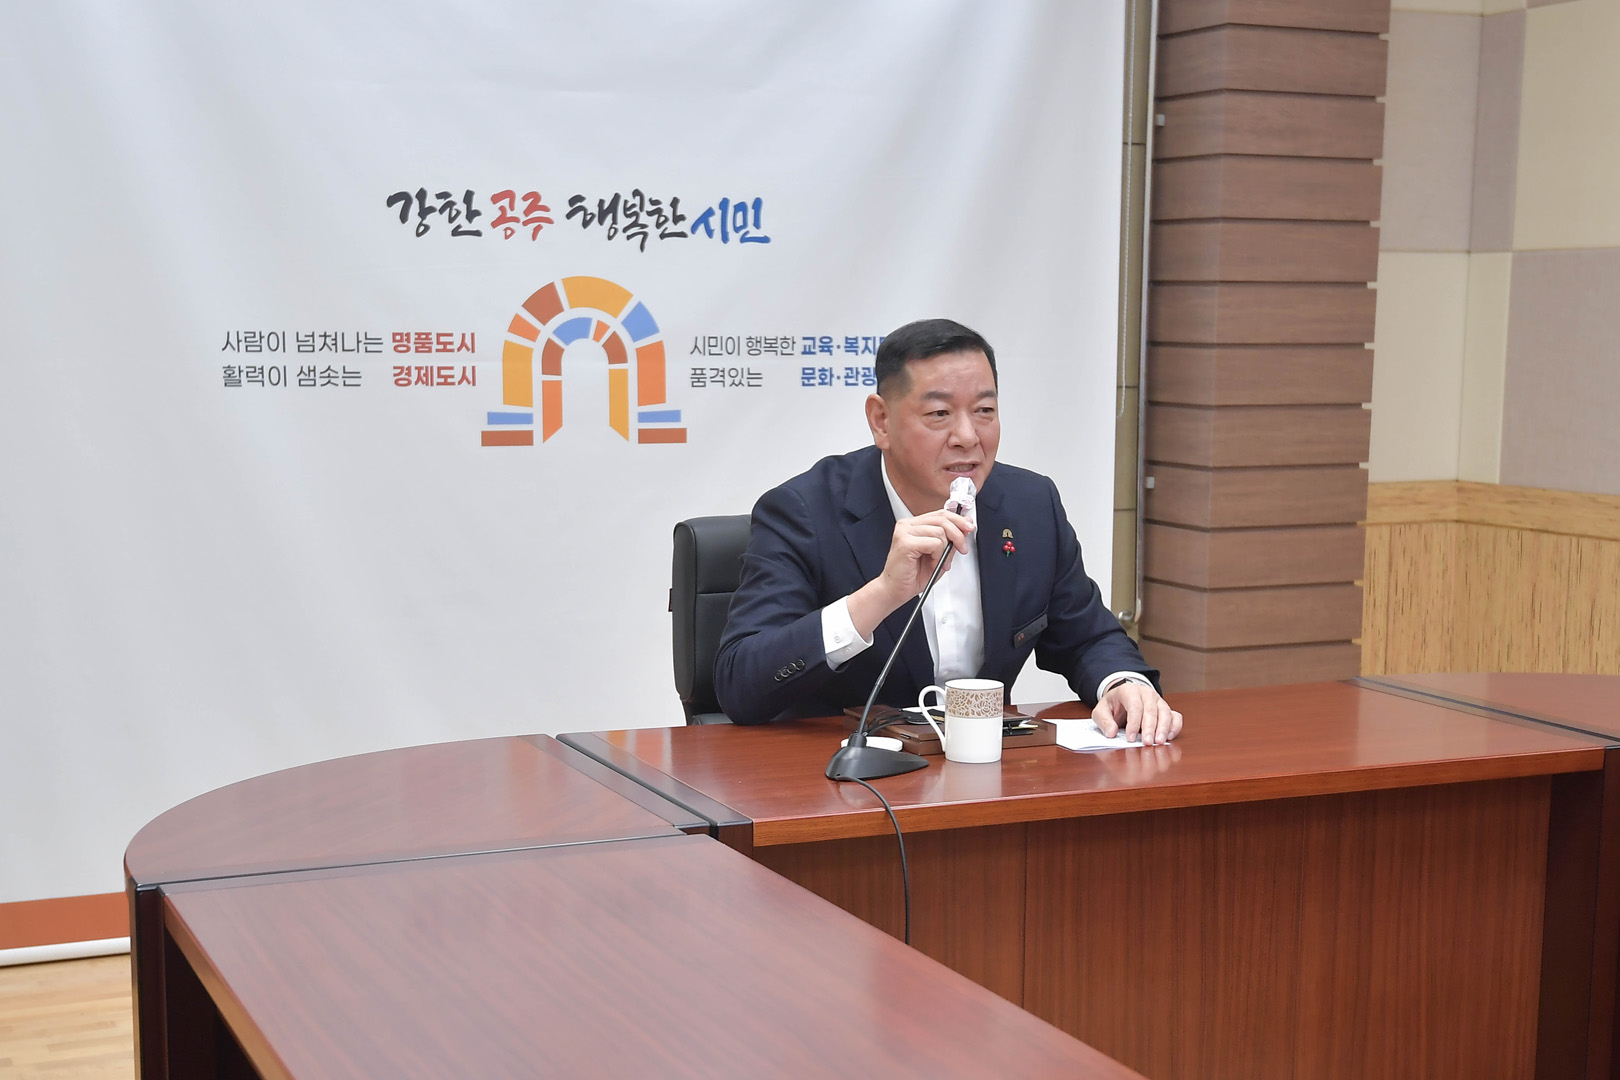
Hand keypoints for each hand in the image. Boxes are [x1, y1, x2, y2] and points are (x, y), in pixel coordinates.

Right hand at [846, 510, 973, 637]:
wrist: (895, 591)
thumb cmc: (912, 576)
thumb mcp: (939, 556)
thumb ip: (950, 541)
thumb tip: (964, 528)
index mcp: (914, 525)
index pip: (940, 514)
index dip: (958, 520)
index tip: (969, 527)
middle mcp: (907, 525)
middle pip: (942, 519)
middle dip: (958, 535)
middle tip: (962, 548)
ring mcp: (904, 532)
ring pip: (940, 532)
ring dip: (944, 551)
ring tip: (937, 562)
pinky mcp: (905, 542)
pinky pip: (934, 543)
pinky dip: (937, 555)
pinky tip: (931, 563)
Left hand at [1092, 682, 1181, 745]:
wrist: (1122, 699)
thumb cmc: (1113, 705)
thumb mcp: (1101, 711)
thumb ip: (1104, 721)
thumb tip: (1111, 733)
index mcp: (1129, 690)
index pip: (1134, 705)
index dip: (1133, 723)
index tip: (1130, 738)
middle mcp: (1146, 693)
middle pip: (1151, 710)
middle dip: (1150, 728)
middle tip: (1147, 743)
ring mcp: (1158, 700)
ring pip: (1165, 712)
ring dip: (1163, 728)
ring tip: (1159, 742)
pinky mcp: (1166, 709)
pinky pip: (1175, 716)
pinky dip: (1174, 727)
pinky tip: (1169, 737)